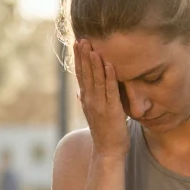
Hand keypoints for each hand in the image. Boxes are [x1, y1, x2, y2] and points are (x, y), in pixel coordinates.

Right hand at [74, 39, 128, 158]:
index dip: (79, 58)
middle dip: (83, 55)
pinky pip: (111, 90)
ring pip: (96, 79)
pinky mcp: (112, 110)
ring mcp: (100, 105)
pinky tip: (109, 64)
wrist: (107, 151)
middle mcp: (90, 100)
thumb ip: (86, 100)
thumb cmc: (103, 131)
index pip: (80, 74)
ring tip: (92, 47)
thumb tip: (78, 90)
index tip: (77, 42)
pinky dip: (110, 77)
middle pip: (85, 73)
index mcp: (86, 98)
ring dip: (94, 62)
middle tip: (82, 38)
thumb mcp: (92, 113)